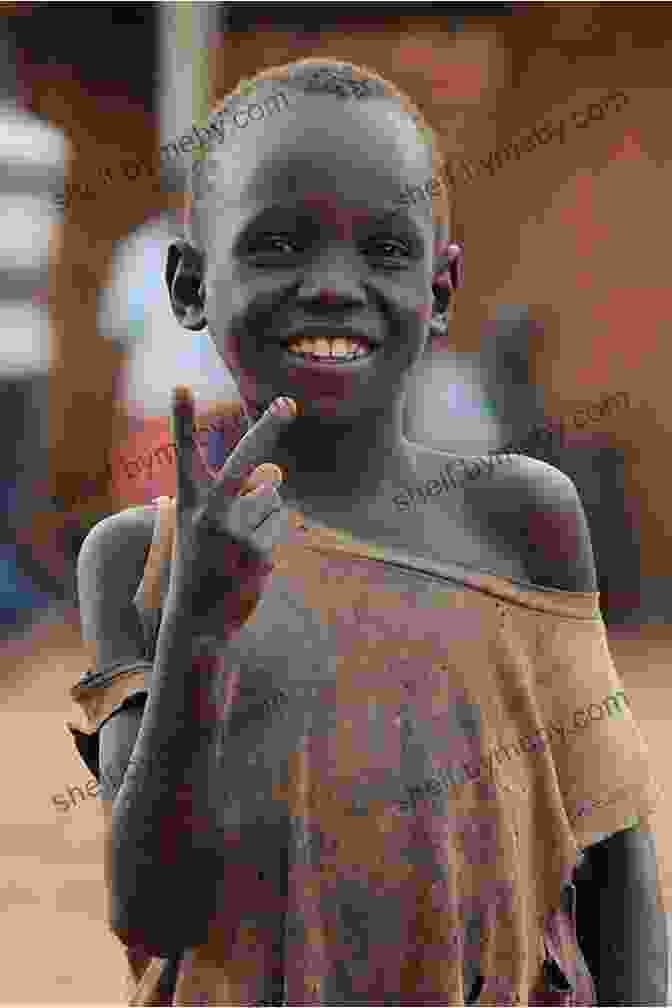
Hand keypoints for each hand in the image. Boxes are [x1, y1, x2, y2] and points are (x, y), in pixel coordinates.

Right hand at [167, 386, 296, 637]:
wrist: (199, 620)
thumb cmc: (200, 564)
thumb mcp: (206, 527)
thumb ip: (238, 495)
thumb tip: (279, 474)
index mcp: (188, 503)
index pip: (184, 454)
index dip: (182, 420)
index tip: (180, 386)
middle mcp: (211, 512)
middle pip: (246, 461)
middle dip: (268, 428)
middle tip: (289, 403)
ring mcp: (237, 530)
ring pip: (271, 495)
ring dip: (264, 512)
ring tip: (239, 544)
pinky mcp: (261, 549)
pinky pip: (278, 521)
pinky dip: (270, 535)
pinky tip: (249, 559)